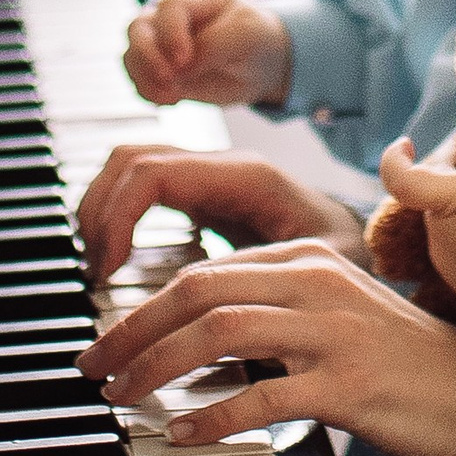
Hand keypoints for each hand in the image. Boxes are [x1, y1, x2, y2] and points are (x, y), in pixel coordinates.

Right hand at [75, 141, 367, 283]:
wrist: (361, 248)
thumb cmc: (347, 259)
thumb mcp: (317, 268)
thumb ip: (265, 274)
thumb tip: (205, 295)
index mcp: (245, 176)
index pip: (154, 172)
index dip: (117, 216)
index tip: (107, 269)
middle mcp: (221, 166)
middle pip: (129, 160)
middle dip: (98, 211)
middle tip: (94, 273)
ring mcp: (207, 177)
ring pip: (127, 168)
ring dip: (100, 211)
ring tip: (98, 270)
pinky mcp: (199, 195)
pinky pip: (139, 189)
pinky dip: (114, 216)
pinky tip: (112, 261)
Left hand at [79, 239, 455, 455]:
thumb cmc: (406, 365)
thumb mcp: (336, 317)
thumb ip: (275, 314)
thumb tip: (196, 340)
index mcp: (309, 258)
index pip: (204, 272)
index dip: (143, 307)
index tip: (108, 341)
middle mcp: (316, 283)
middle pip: (198, 293)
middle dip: (132, 332)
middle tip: (94, 369)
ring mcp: (333, 332)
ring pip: (219, 334)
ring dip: (157, 369)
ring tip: (124, 398)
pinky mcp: (349, 384)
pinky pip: (262, 396)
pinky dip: (212, 417)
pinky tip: (183, 434)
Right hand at [122, 0, 293, 110]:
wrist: (259, 62)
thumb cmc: (253, 36)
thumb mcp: (244, 34)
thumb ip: (212, 46)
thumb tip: (180, 70)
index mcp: (188, 0)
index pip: (167, 10)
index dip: (171, 35)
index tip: (185, 59)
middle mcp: (165, 20)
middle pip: (136, 29)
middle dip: (147, 57)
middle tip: (170, 80)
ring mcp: (159, 47)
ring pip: (131, 57)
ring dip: (146, 79)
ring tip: (173, 97)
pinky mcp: (159, 74)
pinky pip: (139, 82)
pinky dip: (149, 93)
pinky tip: (173, 101)